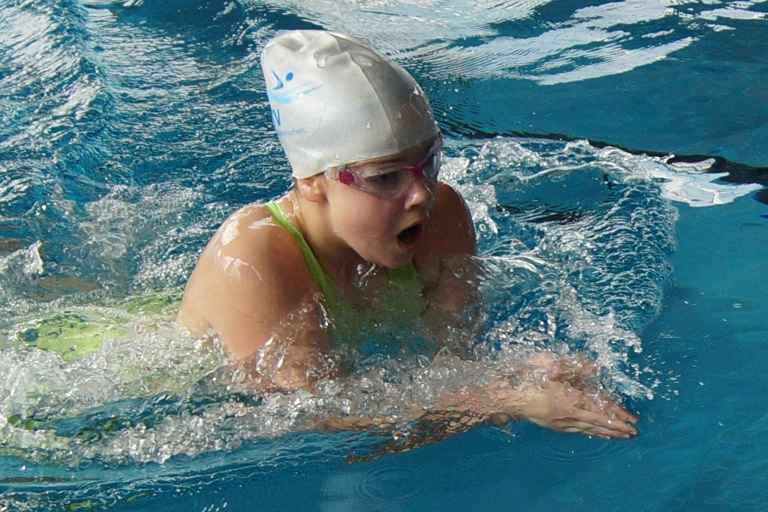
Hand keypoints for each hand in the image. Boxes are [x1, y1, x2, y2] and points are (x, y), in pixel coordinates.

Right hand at [495, 353, 638, 438]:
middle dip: (617, 428)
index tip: (632, 420)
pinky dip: (591, 432)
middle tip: (633, 434)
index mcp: (569, 400)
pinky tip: (597, 434)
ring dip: (607, 433)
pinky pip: (578, 431)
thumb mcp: (549, 364)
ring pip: (589, 429)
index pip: (600, 409)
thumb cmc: (527, 377)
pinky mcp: (554, 426)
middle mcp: (568, 415)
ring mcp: (560, 423)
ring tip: (621, 437)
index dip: (617, 414)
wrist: (507, 396)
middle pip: (598, 423)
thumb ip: (573, 365)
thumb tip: (596, 367)